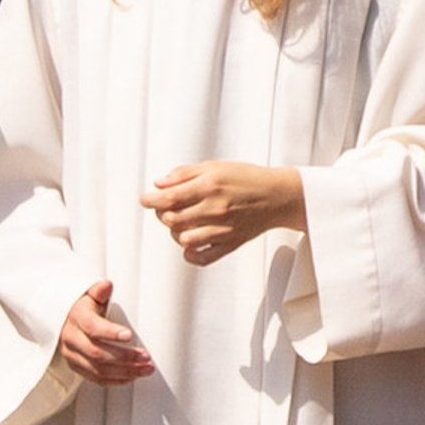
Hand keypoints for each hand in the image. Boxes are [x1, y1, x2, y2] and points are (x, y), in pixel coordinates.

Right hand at [58, 277, 153, 385]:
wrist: (62, 320)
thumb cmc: (82, 307)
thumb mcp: (89, 295)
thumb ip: (99, 291)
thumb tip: (107, 285)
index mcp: (76, 319)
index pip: (92, 327)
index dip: (110, 333)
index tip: (129, 335)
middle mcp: (71, 339)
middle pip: (97, 353)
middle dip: (124, 357)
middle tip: (145, 356)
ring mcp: (73, 355)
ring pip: (98, 369)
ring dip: (124, 371)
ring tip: (145, 368)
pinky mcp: (76, 367)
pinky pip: (96, 379)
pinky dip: (116, 380)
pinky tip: (132, 376)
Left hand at [143, 161, 305, 266]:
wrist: (277, 196)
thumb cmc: (246, 178)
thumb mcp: (214, 166)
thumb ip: (184, 174)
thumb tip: (159, 183)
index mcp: (210, 186)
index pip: (169, 198)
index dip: (151, 200)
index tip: (146, 200)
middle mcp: (215, 209)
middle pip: (172, 219)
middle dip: (162, 214)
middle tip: (165, 208)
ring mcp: (223, 230)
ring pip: (183, 239)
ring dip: (175, 232)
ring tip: (181, 223)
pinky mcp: (230, 244)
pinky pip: (202, 258)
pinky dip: (190, 254)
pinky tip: (190, 243)